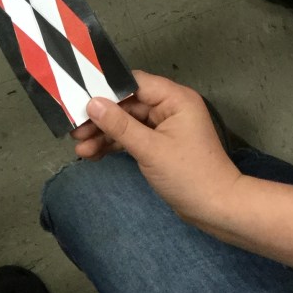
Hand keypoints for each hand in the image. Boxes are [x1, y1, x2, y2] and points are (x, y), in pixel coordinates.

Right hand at [72, 71, 241, 226]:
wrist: (216, 209)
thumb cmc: (189, 176)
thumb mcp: (150, 149)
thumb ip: (119, 125)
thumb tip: (92, 104)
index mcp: (174, 99)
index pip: (134, 83)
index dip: (106, 89)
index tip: (79, 99)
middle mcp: (170, 107)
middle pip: (127, 104)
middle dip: (101, 118)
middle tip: (75, 129)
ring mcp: (164, 127)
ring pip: (126, 122)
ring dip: (104, 134)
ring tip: (79, 147)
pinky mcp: (160, 144)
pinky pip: (132, 137)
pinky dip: (114, 145)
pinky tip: (93, 154)